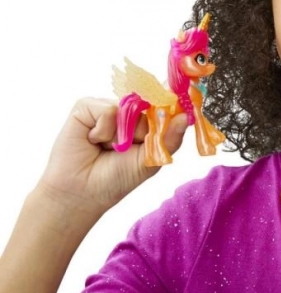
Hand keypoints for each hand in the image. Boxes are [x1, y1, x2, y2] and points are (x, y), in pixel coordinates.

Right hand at [36, 98, 188, 215]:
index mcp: (144, 122)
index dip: (171, 103)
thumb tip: (186, 116)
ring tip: (108, 148)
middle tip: (127, 149)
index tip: (181, 101)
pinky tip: (93, 142)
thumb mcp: (151, 160)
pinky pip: (107, 110)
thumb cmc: (116, 178)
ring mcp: (107, 108)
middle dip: (143, 130)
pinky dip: (103, 130)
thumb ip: (170, 138)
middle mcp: (127, 112)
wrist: (81, 192)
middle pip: (148, 104)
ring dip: (122, 134)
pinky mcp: (86, 107)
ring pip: (128, 107)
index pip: (162, 104)